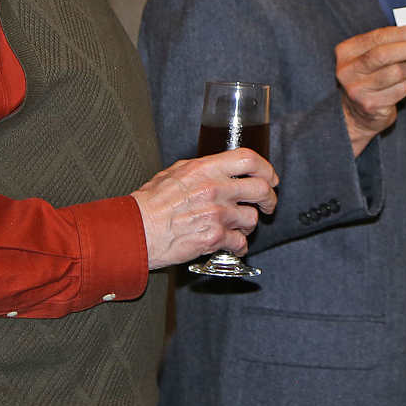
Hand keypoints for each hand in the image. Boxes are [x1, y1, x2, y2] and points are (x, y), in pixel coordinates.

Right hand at [133, 149, 278, 269]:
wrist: (136, 230)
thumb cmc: (149, 203)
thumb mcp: (174, 172)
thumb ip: (200, 169)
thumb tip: (217, 169)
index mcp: (205, 169)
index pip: (248, 159)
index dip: (266, 168)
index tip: (270, 177)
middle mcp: (215, 189)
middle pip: (260, 188)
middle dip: (269, 198)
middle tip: (268, 204)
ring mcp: (216, 214)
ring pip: (252, 218)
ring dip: (249, 225)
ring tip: (239, 227)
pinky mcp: (214, 238)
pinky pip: (240, 243)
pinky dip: (239, 246)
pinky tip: (232, 245)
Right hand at [336, 24, 405, 154]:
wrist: (356, 112)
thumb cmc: (368, 77)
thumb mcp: (368, 56)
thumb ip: (385, 43)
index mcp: (346, 51)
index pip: (378, 37)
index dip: (402, 33)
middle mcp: (347, 70)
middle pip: (384, 54)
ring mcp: (357, 89)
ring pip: (395, 72)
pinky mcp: (370, 105)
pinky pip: (399, 90)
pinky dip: (405, 85)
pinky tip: (399, 85)